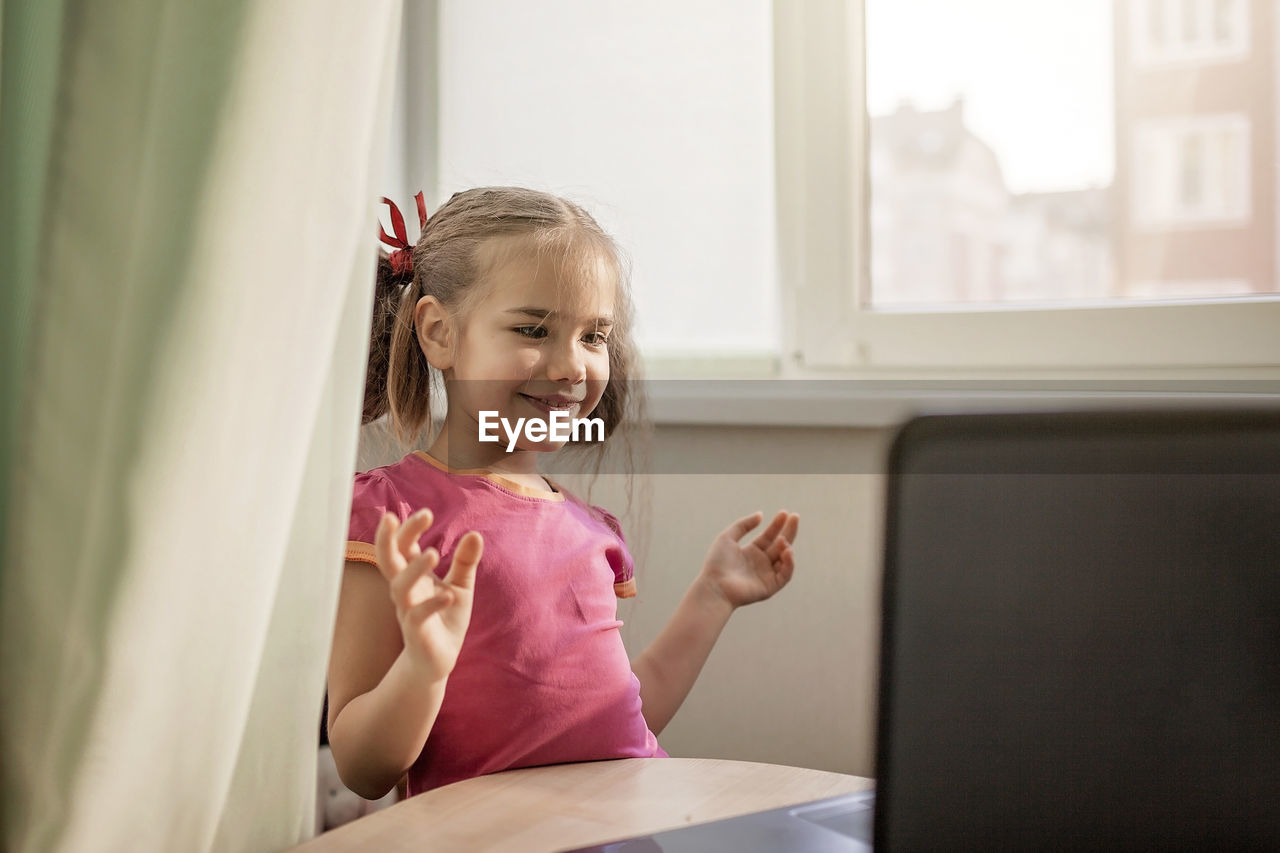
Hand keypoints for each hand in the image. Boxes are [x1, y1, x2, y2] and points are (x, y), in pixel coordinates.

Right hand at [374, 509, 483, 682]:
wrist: (438, 661)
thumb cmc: (445, 619)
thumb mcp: (460, 586)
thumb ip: (465, 561)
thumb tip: (475, 533)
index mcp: (414, 576)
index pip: (402, 547)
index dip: (408, 529)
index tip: (425, 513)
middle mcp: (406, 591)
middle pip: (389, 560)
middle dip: (391, 538)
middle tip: (401, 516)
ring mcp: (408, 611)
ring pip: (400, 588)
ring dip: (414, 569)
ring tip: (433, 552)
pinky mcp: (417, 633)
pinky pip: (418, 616)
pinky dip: (432, 604)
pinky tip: (448, 595)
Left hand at [699, 510, 797, 608]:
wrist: (714, 586)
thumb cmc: (717, 563)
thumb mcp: (727, 537)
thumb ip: (743, 524)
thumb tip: (760, 514)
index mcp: (751, 552)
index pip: (769, 536)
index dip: (777, 524)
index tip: (784, 512)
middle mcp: (761, 563)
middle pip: (780, 545)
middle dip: (789, 531)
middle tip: (795, 516)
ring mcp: (766, 575)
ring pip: (785, 559)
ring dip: (787, 547)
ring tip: (782, 539)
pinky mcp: (770, 587)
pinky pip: (785, 575)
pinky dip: (789, 564)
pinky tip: (787, 551)